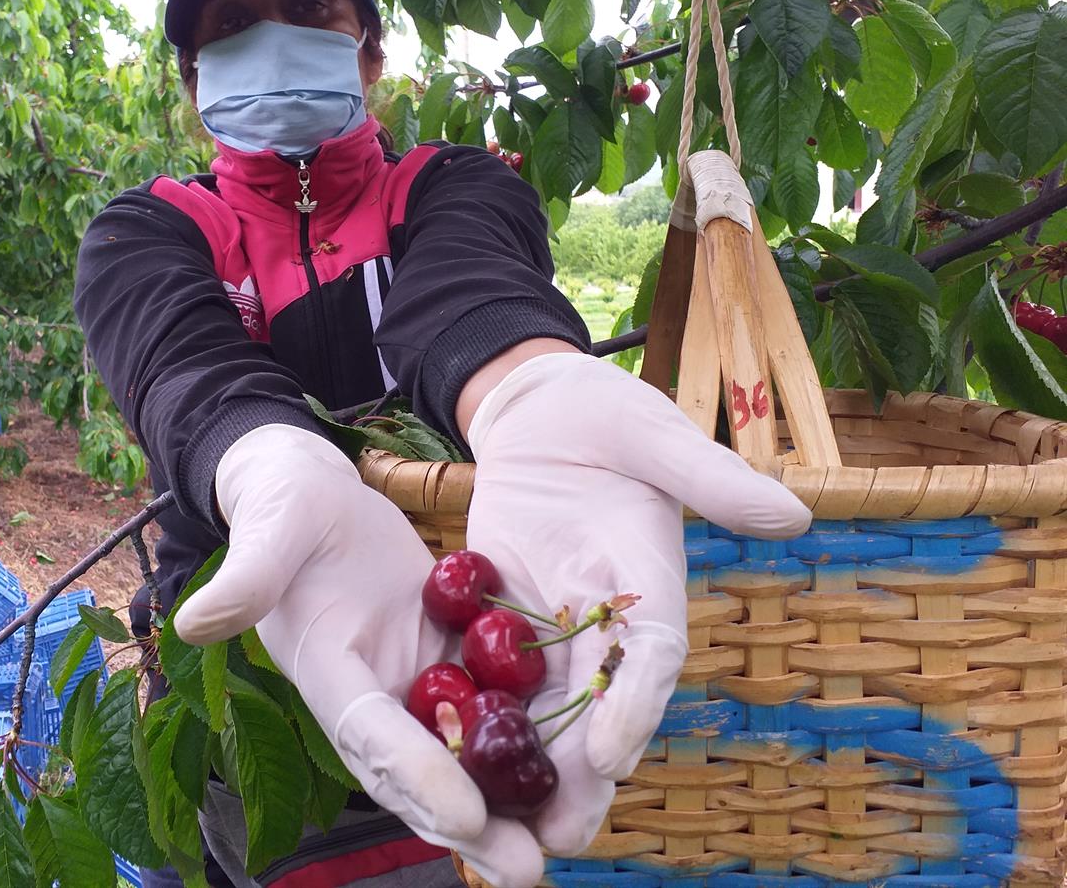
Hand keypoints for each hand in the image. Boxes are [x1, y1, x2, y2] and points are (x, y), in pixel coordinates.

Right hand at [175, 425, 547, 886]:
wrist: (314, 493)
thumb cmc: (284, 502)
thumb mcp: (271, 527)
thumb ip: (246, 575)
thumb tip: (192, 623)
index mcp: (325, 670)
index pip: (368, 733)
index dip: (414, 774)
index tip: (465, 813)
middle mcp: (370, 692)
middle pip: (420, 771)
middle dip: (471, 824)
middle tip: (528, 868)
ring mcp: (410, 681)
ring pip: (462, 753)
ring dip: (508, 801)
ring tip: (561, 841)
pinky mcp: (444, 658)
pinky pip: (489, 706)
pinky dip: (527, 740)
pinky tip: (581, 767)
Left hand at [463, 352, 811, 855]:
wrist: (542, 409)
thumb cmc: (608, 411)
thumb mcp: (657, 436)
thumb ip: (710, 477)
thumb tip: (794, 515)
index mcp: (652, 578)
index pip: (652, 652)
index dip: (636, 702)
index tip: (613, 753)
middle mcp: (609, 614)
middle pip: (601, 703)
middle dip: (585, 771)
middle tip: (563, 837)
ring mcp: (555, 619)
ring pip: (548, 705)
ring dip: (534, 767)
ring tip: (511, 829)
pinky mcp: (504, 613)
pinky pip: (494, 672)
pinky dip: (481, 717)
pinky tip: (453, 761)